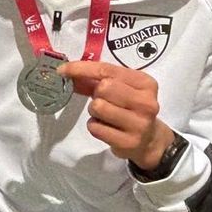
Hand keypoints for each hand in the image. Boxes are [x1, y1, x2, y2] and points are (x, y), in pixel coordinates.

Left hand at [58, 61, 174, 169]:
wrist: (149, 140)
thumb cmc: (130, 109)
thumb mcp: (120, 90)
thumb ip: (95, 80)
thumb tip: (66, 72)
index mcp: (145, 83)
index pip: (107, 70)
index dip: (81, 68)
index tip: (62, 70)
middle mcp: (146, 102)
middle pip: (103, 87)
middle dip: (96, 94)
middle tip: (103, 101)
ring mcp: (139, 124)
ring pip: (98, 107)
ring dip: (94, 112)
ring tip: (105, 116)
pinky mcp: (128, 142)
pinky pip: (95, 128)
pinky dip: (94, 126)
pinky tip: (107, 128)